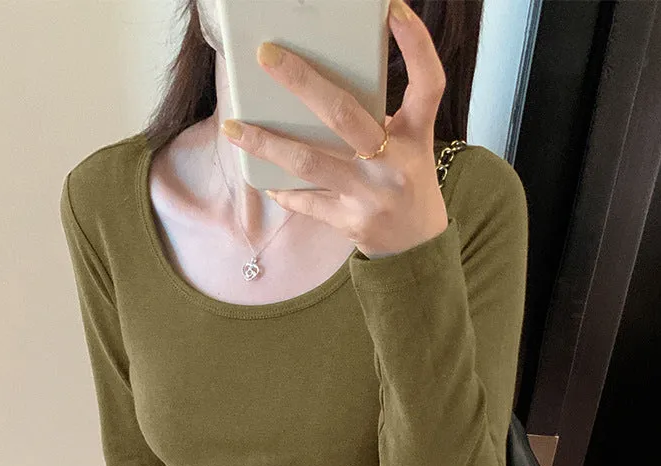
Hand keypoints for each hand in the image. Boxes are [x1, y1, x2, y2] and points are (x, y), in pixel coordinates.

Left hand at [221, 0, 448, 258]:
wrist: (416, 246)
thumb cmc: (406, 182)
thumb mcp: (408, 145)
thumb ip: (377, 117)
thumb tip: (316, 89)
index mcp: (416, 134)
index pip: (427, 82)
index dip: (415, 44)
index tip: (393, 9)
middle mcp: (394, 162)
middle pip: (343, 114)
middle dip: (301, 81)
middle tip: (266, 55)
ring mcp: (370, 194)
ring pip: (309, 161)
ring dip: (266, 143)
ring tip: (232, 128)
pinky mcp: (349, 221)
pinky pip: (306, 200)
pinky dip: (283, 189)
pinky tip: (263, 179)